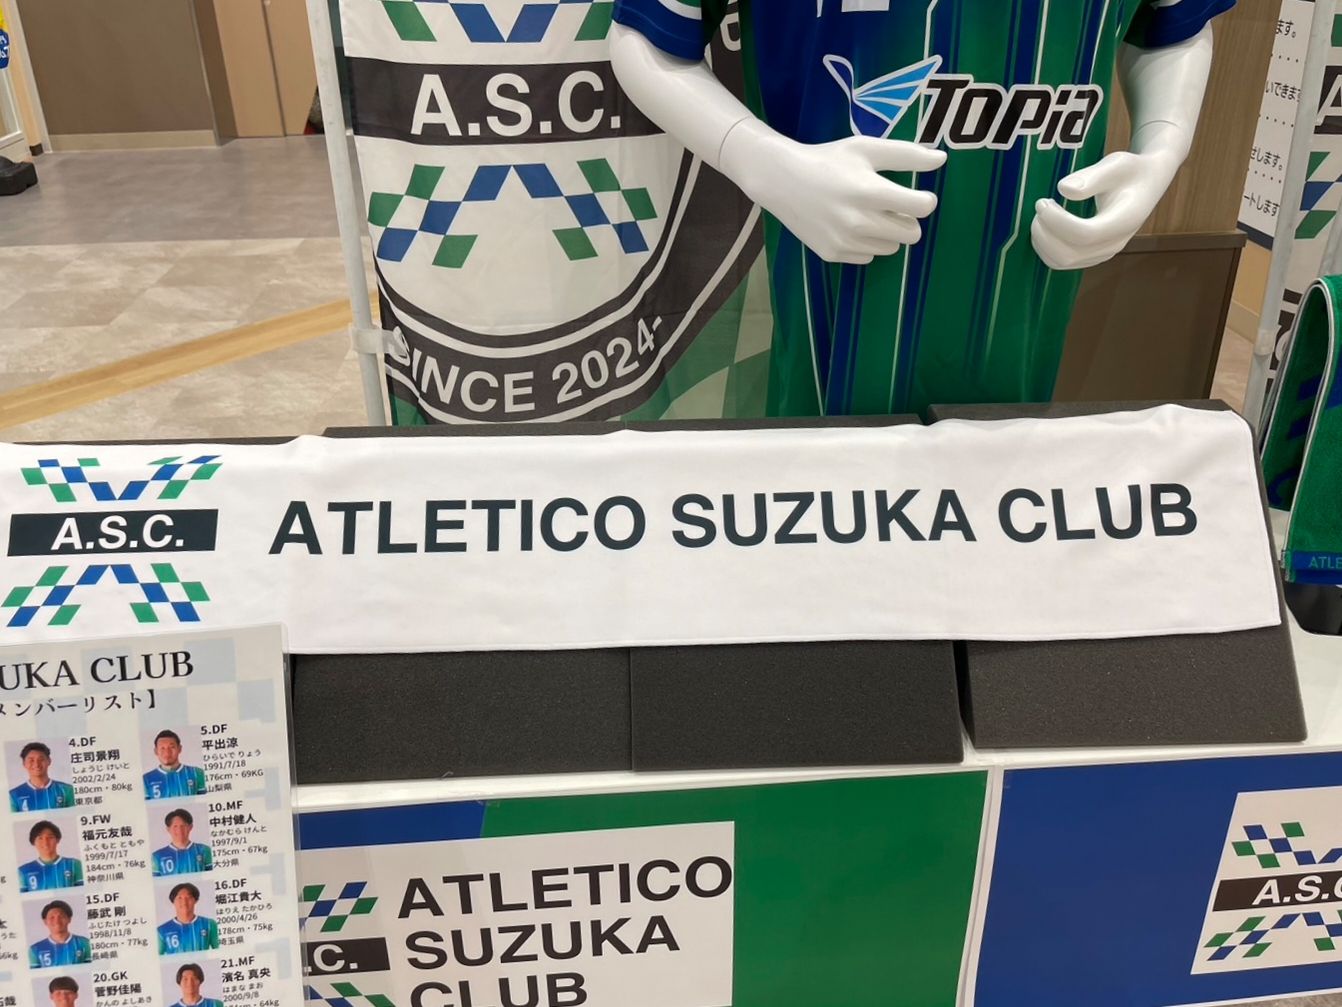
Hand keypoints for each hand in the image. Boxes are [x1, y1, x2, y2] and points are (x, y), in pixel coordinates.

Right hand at [722, 125, 945, 264]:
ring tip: (866, 213)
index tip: (919, 195)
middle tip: (890, 205)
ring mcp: (844, 242)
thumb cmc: (829, 160)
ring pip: (891, 247)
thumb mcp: (866, 149)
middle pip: (912, 234)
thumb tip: (942, 160)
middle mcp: (858, 222)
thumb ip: (907, 155)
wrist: (782, 180)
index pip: (922, 208)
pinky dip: (866, 243)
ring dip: (887, 232)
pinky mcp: (833, 254)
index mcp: (869, 192)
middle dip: (907, 219)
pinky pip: (868, 256)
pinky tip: (847, 225)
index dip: (925, 200)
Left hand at [1030, 148, 1179, 270]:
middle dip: (1045, 233)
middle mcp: (1114, 243)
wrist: (1147, 183)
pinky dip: (1045, 248)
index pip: (1084, 234)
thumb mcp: (1116, 164)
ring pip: (1062, 261)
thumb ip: (1092, 176)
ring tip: (1041, 215)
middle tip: (1040, 206)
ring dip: (1042, 241)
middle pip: (1069, 254)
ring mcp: (1103, 253)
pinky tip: (1045, 226)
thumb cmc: (1130, 171)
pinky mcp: (1092, 256)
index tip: (1043, 201)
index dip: (1057, 222)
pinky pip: (1061, 262)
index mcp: (1124, 221)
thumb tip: (1063, 189)